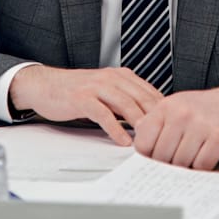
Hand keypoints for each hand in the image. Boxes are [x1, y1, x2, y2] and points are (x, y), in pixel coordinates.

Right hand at [8, 65, 163, 145]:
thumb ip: (126, 101)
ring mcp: (96, 86)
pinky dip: (116, 129)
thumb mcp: (106, 92)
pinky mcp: (82, 98)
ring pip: (126, 104)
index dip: (163, 112)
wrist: (45, 85)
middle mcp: (111, 77)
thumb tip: (150, 120)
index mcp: (121, 76)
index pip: (150, 93)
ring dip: (140, 124)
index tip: (174, 129)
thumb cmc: (76, 92)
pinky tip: (123, 141)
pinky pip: (104, 114)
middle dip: (156, 119)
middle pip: (142, 98)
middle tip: (167, 139)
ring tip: (150, 141)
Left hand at [131, 85, 218, 169]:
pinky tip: (205, 157)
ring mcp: (200, 125)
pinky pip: (202, 164)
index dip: (147, 156)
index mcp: (167, 107)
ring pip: (181, 162)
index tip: (153, 160)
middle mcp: (181, 114)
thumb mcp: (177, 106)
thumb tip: (138, 143)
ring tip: (192, 157)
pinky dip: (203, 167)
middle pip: (161, 156)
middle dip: (168, 164)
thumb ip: (156, 122)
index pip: (143, 142)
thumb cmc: (208, 107)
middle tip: (176, 162)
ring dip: (186, 166)